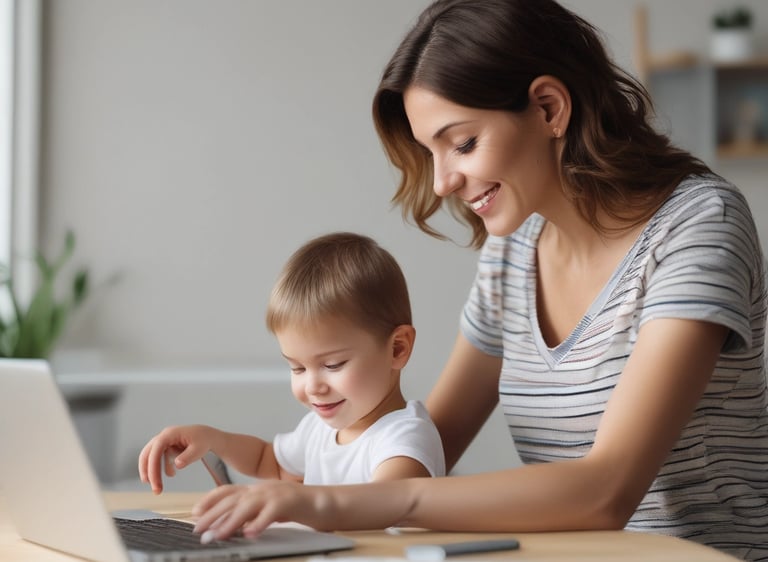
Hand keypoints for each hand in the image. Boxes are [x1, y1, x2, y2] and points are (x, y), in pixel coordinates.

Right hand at [138, 424, 219, 493]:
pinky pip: (156, 458)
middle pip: (148, 453)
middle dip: (148, 472)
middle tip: (155, 489)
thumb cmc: (203, 441)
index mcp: (171, 433)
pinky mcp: (164, 447)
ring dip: (150, 471)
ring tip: (157, 487)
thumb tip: (177, 464)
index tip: (155, 483)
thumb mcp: (199, 449)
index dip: (153, 467)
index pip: (156, 450)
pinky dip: (158, 468)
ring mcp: (163, 441)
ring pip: (149, 456)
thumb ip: (188, 457)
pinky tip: (171, 474)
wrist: (207, 436)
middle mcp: (164, 436)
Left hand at [191, 481, 317, 540]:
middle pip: (232, 500)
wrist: (323, 501)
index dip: (209, 500)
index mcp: (256, 488)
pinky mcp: (289, 502)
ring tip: (218, 535)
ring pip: (247, 506)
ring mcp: (275, 494)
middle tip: (199, 530)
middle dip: (212, 515)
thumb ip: (251, 513)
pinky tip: (251, 533)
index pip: (227, 490)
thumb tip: (231, 527)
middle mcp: (262, 488)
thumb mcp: (268, 507)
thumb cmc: (295, 507)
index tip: (194, 513)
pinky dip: (259, 523)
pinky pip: (271, 513)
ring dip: (230, 521)